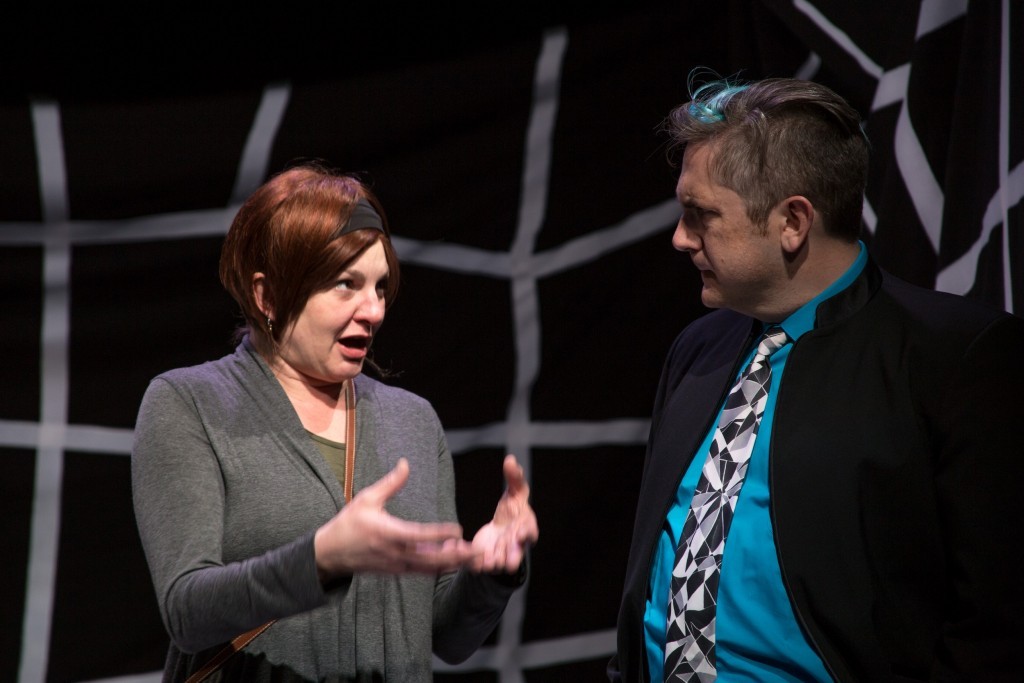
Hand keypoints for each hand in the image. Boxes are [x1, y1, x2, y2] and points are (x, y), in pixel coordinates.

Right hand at [314, 458, 477, 580]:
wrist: (331, 554)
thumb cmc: (348, 523)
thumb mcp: (366, 498)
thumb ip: (390, 483)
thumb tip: (405, 463)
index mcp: (388, 533)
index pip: (420, 536)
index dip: (440, 534)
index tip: (458, 529)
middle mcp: (395, 553)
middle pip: (431, 559)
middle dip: (456, 556)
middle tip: (477, 551)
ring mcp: (396, 565)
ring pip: (430, 569)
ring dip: (451, 563)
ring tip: (471, 556)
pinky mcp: (397, 571)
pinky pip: (422, 572)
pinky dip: (439, 567)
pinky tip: (454, 560)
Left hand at [470, 454, 538, 572]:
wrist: (504, 529)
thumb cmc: (514, 508)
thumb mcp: (516, 491)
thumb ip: (514, 477)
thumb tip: (510, 460)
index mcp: (526, 528)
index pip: (530, 534)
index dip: (526, 535)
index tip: (520, 535)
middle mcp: (514, 546)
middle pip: (514, 557)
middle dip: (507, 558)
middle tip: (498, 558)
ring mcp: (499, 555)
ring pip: (494, 564)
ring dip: (485, 561)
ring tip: (475, 554)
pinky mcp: (483, 559)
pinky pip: (476, 564)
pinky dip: (466, 559)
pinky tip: (454, 549)